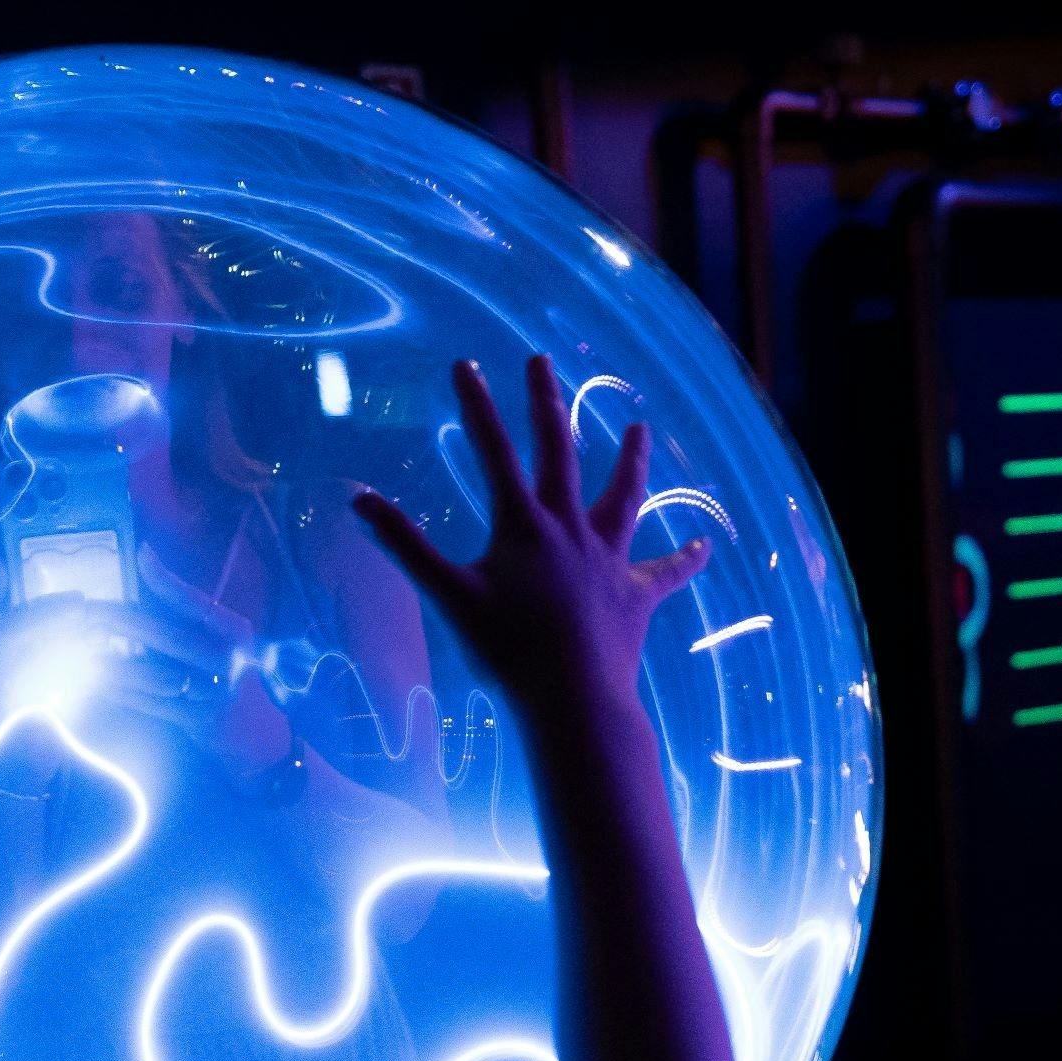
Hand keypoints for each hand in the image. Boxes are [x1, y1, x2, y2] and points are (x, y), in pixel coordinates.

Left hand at [78, 545, 293, 782]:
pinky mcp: (200, 720)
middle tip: (88, 610)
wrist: (255, 733)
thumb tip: (147, 566)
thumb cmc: (228, 676)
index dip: (170, 579)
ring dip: (116, 662)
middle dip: (125, 621)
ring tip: (82, 647)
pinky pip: (153, 704)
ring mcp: (216, 692)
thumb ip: (192, 614)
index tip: (141, 553)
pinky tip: (98, 681)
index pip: (198, 601)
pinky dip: (124, 693)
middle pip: (170, 635)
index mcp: (235, 632)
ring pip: (157, 674)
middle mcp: (229, 659)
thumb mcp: (222, 640)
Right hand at [352, 357, 705, 723]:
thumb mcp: (448, 596)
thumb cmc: (508, 652)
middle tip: (541, 363)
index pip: (495, 453)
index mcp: (524, 527)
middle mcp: (571, 530)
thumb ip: (405, 545)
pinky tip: (704, 545)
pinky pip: (666, 572)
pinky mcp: (636, 596)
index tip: (465, 364)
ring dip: (631, 460)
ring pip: (625, 498)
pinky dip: (684, 559)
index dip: (477, 407)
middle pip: (560, 454)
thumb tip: (358, 499)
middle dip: (547, 405)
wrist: (574, 698)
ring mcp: (609, 560)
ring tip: (639, 426)